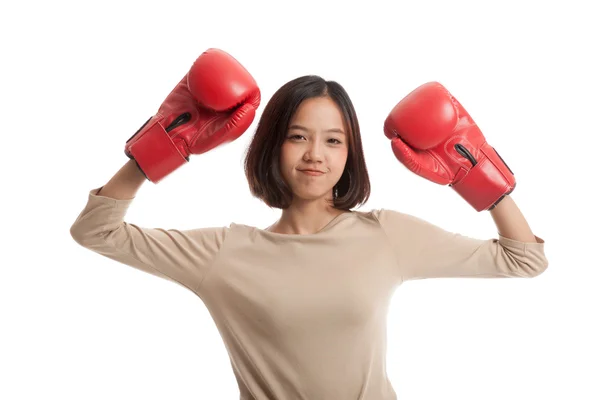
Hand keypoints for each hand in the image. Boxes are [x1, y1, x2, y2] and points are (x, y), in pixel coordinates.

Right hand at [124, 48, 260, 182]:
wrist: (170, 135)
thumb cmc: (195, 141)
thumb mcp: (218, 136)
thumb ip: (235, 125)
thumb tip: (250, 107)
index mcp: (228, 113)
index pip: (244, 98)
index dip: (250, 90)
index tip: (249, 85)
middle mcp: (218, 101)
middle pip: (231, 84)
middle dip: (237, 74)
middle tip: (237, 69)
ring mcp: (204, 91)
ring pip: (215, 74)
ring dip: (222, 65)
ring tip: (225, 61)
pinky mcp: (189, 84)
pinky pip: (197, 70)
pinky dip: (203, 63)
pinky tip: (208, 58)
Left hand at [383, 82, 514, 210]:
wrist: (470, 166)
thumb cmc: (444, 170)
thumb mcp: (422, 166)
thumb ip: (406, 157)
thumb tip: (393, 141)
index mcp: (417, 139)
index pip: (402, 127)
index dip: (394, 122)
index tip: (392, 121)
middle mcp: (428, 128)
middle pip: (414, 113)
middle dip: (407, 105)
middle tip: (405, 104)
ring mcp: (442, 120)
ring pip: (430, 104)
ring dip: (423, 96)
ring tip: (418, 94)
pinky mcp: (456, 114)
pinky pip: (449, 101)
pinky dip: (442, 95)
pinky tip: (436, 91)